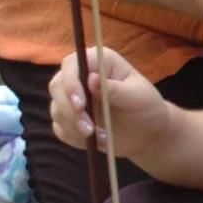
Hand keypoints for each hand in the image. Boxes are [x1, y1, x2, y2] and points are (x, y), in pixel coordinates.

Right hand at [49, 47, 170, 159]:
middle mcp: (81, 76)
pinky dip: (74, 137)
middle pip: (57, 87)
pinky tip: (96, 140)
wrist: (146, 132)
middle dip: (70, 110)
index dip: (71, 83)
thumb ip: (115, 89)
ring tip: (101, 136)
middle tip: (89, 129)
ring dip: (74, 126)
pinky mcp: (68, 119)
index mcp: (98, 61)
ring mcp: (72, 98)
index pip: (72, 65)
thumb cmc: (146, 106)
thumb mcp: (137, 96)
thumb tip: (91, 78)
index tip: (80, 105)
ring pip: (56, 109)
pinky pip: (59, 128)